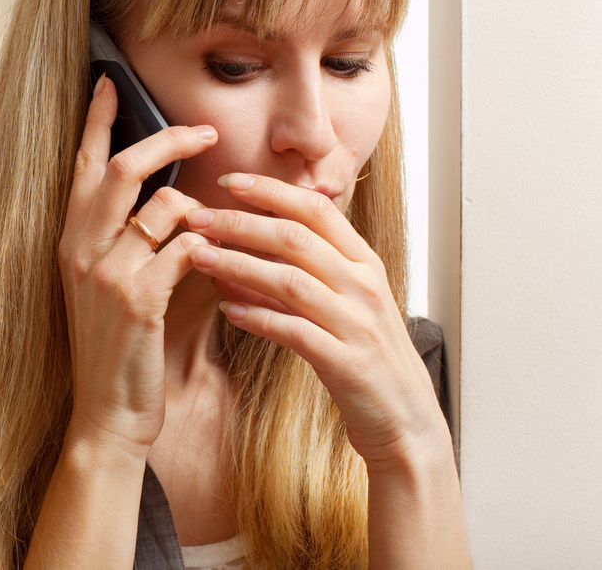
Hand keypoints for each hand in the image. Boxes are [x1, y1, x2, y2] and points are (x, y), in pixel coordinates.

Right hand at [56, 76, 217, 456]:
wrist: (108, 412)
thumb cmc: (118, 347)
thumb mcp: (109, 284)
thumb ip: (132, 239)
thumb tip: (175, 196)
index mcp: (71, 239)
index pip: (82, 164)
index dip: (97, 120)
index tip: (110, 82)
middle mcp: (79, 248)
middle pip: (123, 168)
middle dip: (168, 140)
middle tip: (206, 130)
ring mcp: (105, 273)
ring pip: (162, 206)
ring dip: (201, 209)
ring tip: (222, 224)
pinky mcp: (137, 299)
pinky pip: (184, 249)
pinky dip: (210, 249)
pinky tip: (223, 265)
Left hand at [183, 173, 447, 470]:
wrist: (405, 420)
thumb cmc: (365, 354)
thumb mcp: (348, 300)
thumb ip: (312, 267)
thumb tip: (255, 237)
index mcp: (364, 263)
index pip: (316, 210)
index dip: (272, 191)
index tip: (229, 180)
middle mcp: (364, 285)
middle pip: (295, 239)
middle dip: (240, 223)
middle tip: (196, 216)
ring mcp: (358, 324)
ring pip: (289, 281)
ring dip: (238, 265)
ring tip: (197, 257)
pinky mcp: (346, 363)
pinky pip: (295, 332)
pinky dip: (259, 318)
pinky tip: (228, 310)